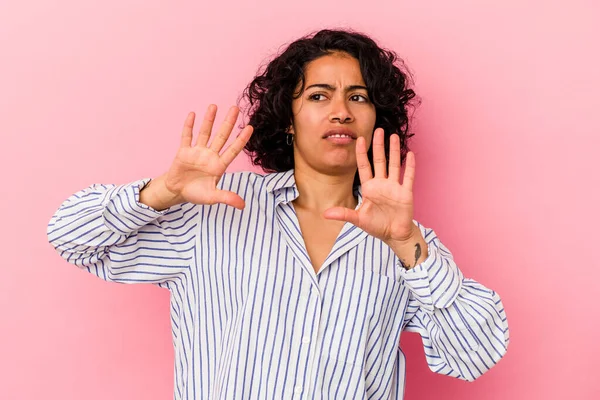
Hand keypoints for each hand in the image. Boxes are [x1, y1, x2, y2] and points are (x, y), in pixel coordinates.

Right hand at [163, 105, 253, 208]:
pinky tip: (193, 114)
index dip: (241, 139)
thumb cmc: (197, 194)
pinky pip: (187, 136)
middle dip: (228, 123)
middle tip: (236, 108)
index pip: (233, 150)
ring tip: (214, 106)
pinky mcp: (184, 151)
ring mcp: (197, 152)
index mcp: (219, 165)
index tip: (250, 127)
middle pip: (221, 136)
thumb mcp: (212, 197)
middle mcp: (210, 155)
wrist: (178, 192)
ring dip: (209, 120)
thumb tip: (243, 205)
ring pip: (205, 133)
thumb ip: (227, 198)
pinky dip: (189, 126)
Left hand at [323, 128, 417, 244]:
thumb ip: (343, 214)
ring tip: (393, 136)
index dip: (362, 153)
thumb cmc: (377, 226)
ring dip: (394, 151)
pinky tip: (410, 154)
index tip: (359, 139)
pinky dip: (409, 166)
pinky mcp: (405, 193)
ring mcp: (394, 187)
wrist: (394, 235)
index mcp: (369, 188)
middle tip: (378, 130)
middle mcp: (382, 184)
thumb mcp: (358, 219)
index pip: (364, 167)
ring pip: (394, 165)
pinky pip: (408, 177)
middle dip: (378, 146)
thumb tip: (325, 214)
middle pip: (380, 161)